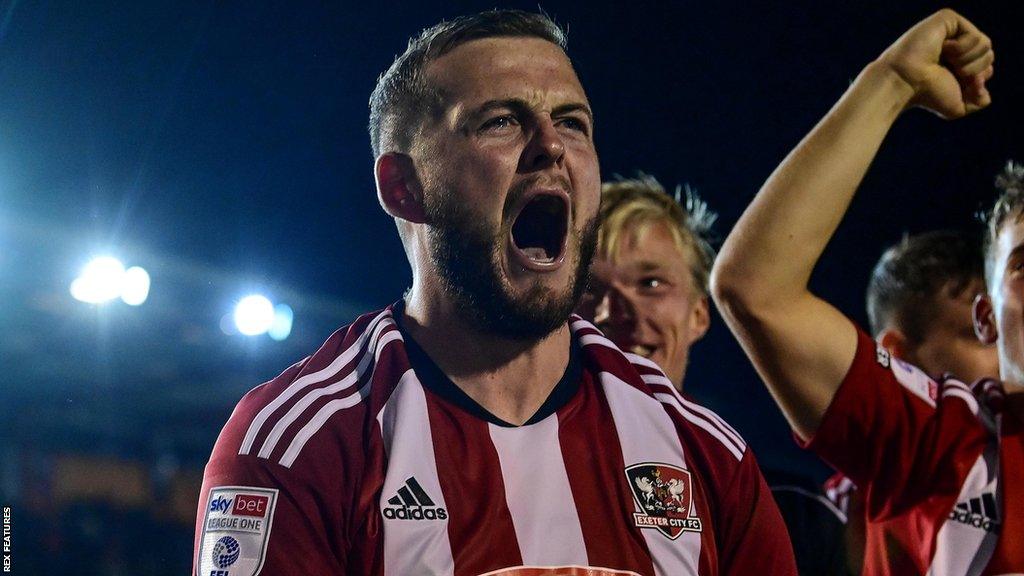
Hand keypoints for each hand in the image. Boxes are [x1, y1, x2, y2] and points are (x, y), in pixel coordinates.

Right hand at [877, 9, 993, 118]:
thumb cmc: (925, 95)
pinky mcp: (948, 19)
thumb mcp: (958, 107)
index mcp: (957, 63)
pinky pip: (974, 35)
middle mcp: (955, 45)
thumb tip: (983, 80)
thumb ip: (980, 101)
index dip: (978, 80)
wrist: (905, 83)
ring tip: (945, 60)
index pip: (987, 68)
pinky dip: (962, 48)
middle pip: (989, 55)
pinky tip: (942, 49)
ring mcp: (952, 31)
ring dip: (967, 60)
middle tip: (951, 72)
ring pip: (985, 44)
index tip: (958, 85)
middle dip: (974, 70)